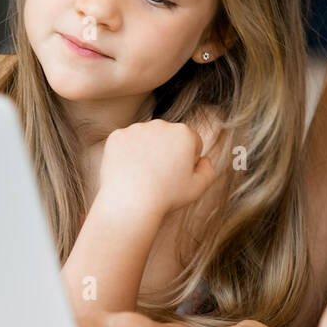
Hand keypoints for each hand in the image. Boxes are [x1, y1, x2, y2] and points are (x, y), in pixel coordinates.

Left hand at [98, 119, 217, 220]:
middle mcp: (161, 124)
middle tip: (161, 176)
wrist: (130, 203)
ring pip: (147, 138)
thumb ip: (209, 170)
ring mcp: (137, 128)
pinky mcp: (117, 136)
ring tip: (144, 175)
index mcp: (184, 133)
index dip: (188, 161)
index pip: (192, 141)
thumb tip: (203, 159)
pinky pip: (126, 142)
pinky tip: (130, 171)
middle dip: (168, 151)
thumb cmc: (166, 197)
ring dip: (147, 151)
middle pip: (169, 136)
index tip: (178, 175)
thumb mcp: (198, 188)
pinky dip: (128, 154)